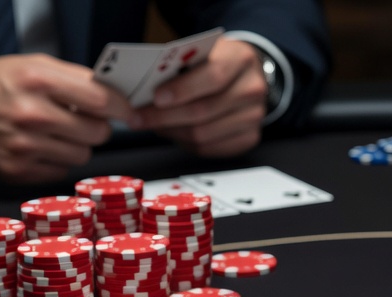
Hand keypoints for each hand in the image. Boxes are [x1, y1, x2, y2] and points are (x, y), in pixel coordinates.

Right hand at [0, 54, 132, 182]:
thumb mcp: (28, 66)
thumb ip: (72, 79)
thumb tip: (115, 96)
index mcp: (36, 80)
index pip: (101, 101)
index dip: (122, 108)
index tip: (129, 113)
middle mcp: (31, 114)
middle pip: (97, 132)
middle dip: (96, 126)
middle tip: (81, 120)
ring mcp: (24, 146)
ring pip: (83, 154)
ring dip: (76, 144)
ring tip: (54, 131)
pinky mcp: (17, 171)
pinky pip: (61, 170)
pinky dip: (57, 160)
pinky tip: (38, 146)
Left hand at [132, 38, 268, 157]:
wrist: (245, 75)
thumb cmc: (215, 62)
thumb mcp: (200, 53)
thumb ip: (178, 66)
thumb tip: (142, 91)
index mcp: (240, 58)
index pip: (212, 77)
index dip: (182, 90)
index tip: (155, 98)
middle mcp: (252, 89)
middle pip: (204, 110)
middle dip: (165, 117)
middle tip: (138, 118)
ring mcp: (254, 116)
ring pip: (203, 134)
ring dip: (172, 132)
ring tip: (152, 125)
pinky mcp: (250, 138)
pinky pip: (209, 148)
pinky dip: (185, 143)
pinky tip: (172, 132)